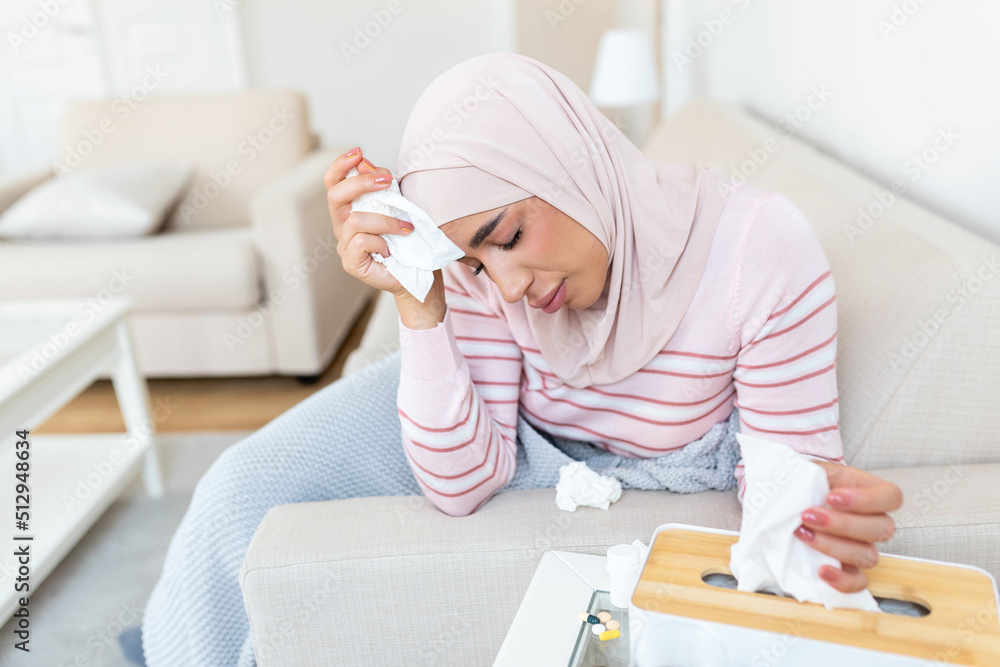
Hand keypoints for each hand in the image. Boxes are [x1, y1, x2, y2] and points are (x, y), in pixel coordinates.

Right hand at [323, 147, 414, 295]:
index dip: (340, 165)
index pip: (333, 183)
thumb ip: (382, 187)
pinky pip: (360, 242)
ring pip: (355, 220)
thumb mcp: (399, 206)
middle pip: (335, 195)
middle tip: (388, 181)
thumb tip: (367, 162)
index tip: (359, 151)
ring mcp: (344, 246)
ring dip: (386, 220)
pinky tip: (392, 249)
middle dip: (361, 182)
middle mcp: (342, 226)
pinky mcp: (350, 263)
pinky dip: (381, 242)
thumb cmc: (409, 241)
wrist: (419, 275)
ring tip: (406, 227)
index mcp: (349, 209)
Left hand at [795, 462, 902, 592]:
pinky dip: (842, 580)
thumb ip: (809, 475)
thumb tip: (794, 486)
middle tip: (808, 516)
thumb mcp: (805, 469)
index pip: (891, 497)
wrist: (782, 501)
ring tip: (803, 534)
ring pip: (868, 555)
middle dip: (842, 524)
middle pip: (881, 529)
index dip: (867, 500)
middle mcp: (869, 520)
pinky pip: (857, 581)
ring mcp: (860, 545)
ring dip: (834, 547)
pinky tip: (822, 570)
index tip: (832, 496)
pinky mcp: (845, 567)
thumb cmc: (799, 482)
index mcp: (864, 489)